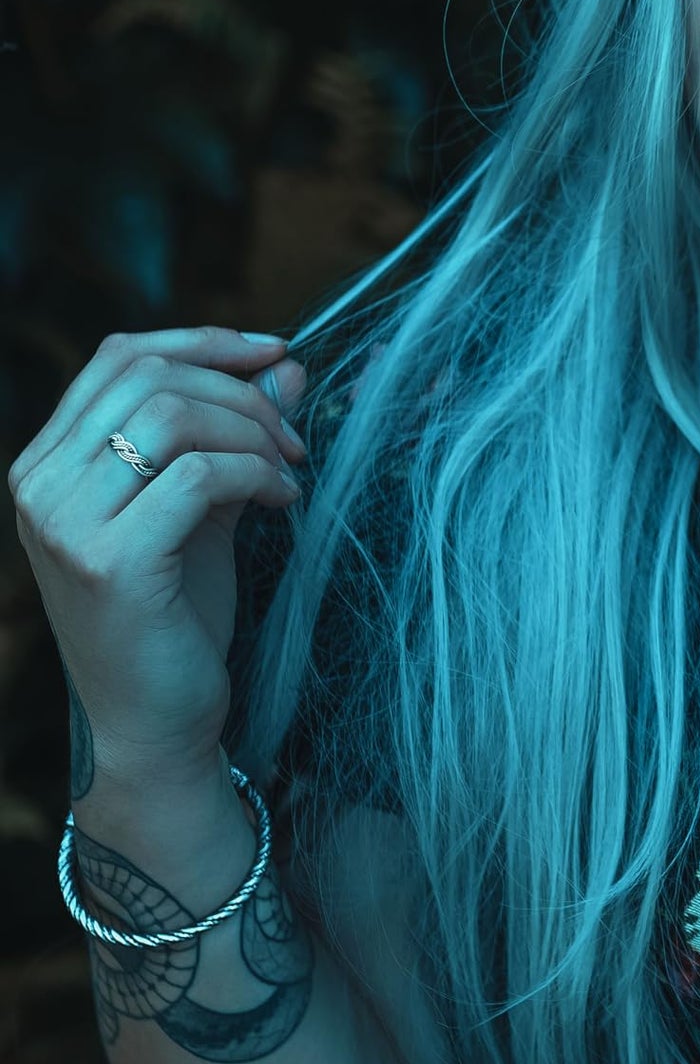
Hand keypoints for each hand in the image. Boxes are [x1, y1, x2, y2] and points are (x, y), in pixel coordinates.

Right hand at [9, 328, 309, 782]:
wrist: (154, 722)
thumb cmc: (174, 615)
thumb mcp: (204, 505)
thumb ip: (233, 432)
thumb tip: (286, 363)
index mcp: (49, 462)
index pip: (119, 357)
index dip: (204, 341)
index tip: (276, 350)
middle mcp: (41, 484)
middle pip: (150, 378)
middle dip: (240, 392)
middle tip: (294, 436)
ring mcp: (66, 523)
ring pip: (172, 417)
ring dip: (252, 432)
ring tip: (288, 470)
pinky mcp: (110, 561)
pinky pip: (197, 475)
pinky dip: (255, 473)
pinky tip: (282, 500)